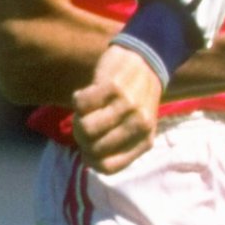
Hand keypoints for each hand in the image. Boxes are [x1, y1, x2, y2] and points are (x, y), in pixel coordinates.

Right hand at [72, 42, 166, 171]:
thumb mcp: (137, 126)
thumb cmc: (136, 96)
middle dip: (81, 137)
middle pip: (92, 148)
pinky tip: (87, 93)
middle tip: (85, 122)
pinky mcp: (113, 87)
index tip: (87, 148)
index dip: (90, 159)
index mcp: (144, 140)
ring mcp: (126, 105)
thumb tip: (89, 159)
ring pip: (85, 128)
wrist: (147, 58)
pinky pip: (81, 104)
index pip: (108, 167)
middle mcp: (138, 125)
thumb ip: (119, 143)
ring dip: (78, 118)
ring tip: (85, 109)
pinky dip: (78, 99)